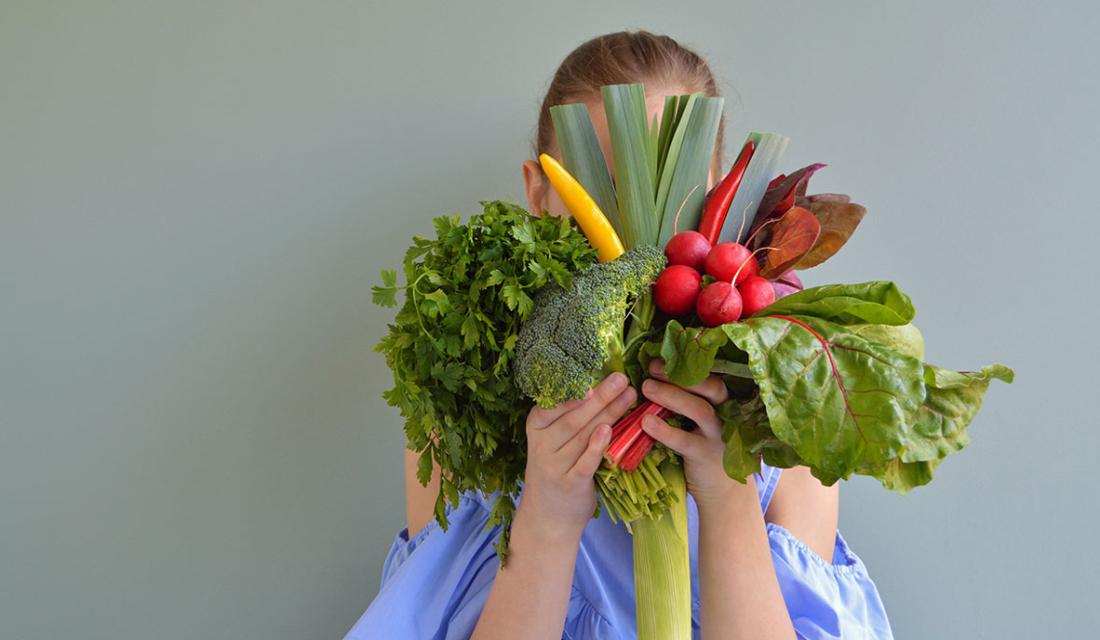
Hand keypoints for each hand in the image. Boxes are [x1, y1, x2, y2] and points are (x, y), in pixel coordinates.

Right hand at [519, 372, 636, 540]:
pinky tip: (609, 430)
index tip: (593, 374)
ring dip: (608, 413)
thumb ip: (569, 417)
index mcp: (536, 428)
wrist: (547, 517)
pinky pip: (585, 462)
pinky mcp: (570, 483)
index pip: (553, 404)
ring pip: (584, 435)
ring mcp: (555, 466)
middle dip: (600, 396)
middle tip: (621, 378)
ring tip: (628, 396)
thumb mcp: (552, 441)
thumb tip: (599, 385)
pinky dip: (596, 446)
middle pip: (574, 417)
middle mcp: (541, 445)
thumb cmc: (556, 470)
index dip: (574, 390)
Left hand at [639, 360, 752, 509]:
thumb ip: (685, 400)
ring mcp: (718, 436)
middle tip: (652, 369)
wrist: (722, 490)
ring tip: (646, 389)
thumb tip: (652, 376)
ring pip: (700, 410)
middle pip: (711, 387)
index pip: (710, 375)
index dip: (686, 365)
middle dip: (680, 375)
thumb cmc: (704, 447)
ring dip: (671, 397)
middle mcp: (726, 415)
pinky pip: (686, 441)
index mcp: (723, 402)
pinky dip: (665, 431)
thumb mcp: (700, 422)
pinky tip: (646, 423)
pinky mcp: (706, 456)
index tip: (658, 359)